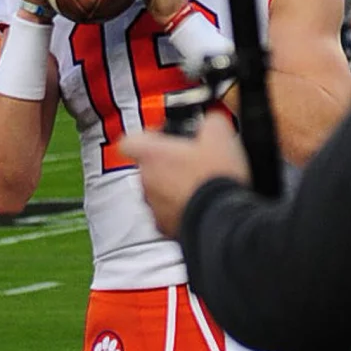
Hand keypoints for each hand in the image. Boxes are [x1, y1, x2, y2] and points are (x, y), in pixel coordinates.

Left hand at [119, 114, 249, 239]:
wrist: (221, 218)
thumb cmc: (215, 177)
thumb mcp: (219, 133)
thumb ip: (209, 121)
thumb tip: (211, 122)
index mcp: (151, 154)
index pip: (129, 142)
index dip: (146, 138)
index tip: (163, 138)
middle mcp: (146, 181)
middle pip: (147, 167)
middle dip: (167, 165)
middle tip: (192, 162)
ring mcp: (154, 207)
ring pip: (157, 192)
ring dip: (174, 188)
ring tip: (200, 185)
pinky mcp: (166, 228)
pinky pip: (168, 215)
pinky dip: (181, 210)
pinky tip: (202, 204)